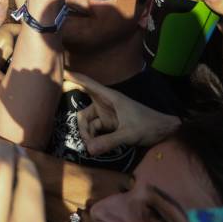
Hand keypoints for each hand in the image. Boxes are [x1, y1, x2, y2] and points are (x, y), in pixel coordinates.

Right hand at [64, 71, 180, 155]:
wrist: (165, 131)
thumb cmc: (149, 125)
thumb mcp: (130, 134)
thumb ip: (109, 142)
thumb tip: (88, 150)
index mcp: (109, 97)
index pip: (87, 83)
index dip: (72, 77)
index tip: (56, 71)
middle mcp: (104, 103)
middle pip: (82, 110)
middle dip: (81, 126)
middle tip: (84, 140)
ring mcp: (106, 115)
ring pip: (88, 123)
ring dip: (88, 135)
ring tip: (93, 148)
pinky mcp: (109, 125)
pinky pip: (94, 131)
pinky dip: (93, 139)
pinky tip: (97, 148)